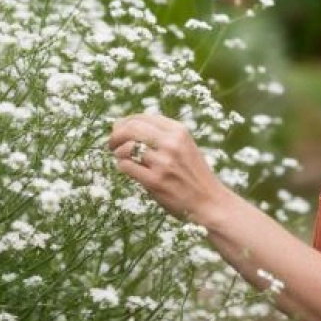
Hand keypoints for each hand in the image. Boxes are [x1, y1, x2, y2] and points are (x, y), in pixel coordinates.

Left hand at [108, 113, 231, 222]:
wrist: (209, 202)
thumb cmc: (192, 175)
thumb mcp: (185, 146)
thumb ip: (161, 135)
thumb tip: (123, 125)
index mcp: (179, 131)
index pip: (142, 117)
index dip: (125, 122)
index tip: (118, 130)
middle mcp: (171, 143)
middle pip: (131, 128)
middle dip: (115, 134)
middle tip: (111, 144)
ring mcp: (163, 162)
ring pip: (126, 147)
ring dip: (117, 152)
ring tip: (120, 157)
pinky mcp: (155, 181)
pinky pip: (126, 166)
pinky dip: (122, 166)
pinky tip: (127, 169)